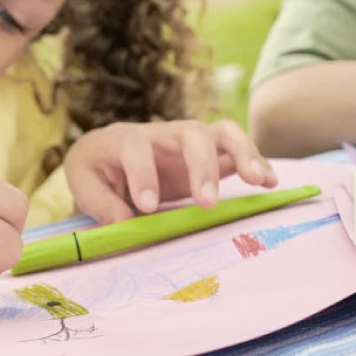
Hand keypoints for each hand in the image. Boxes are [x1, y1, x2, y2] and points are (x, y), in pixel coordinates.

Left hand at [63, 119, 276, 223]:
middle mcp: (162, 134)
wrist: (107, 151)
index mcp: (125, 139)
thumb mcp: (85, 183)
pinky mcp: (208, 153)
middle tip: (207, 202)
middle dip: (202, 165)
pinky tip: (270, 182)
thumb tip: (125, 223)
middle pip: (189, 132)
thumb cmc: (96, 169)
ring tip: (259, 180)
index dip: (143, 174)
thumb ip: (102, 203)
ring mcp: (188, 141)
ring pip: (221, 132)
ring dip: (242, 153)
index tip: (147, 206)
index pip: (136, 148)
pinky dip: (255, 161)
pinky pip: (236, 148)